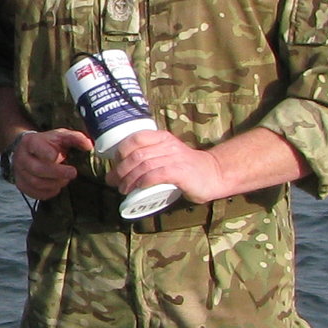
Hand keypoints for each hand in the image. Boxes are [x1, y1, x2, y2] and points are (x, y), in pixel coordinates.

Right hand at [8, 127, 91, 199]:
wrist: (28, 150)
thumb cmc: (48, 143)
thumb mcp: (61, 136)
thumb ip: (75, 138)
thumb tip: (89, 145)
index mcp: (31, 141)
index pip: (37, 148)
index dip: (49, 154)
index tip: (62, 157)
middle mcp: (21, 157)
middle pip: (38, 169)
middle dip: (58, 173)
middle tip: (73, 173)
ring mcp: (19, 172)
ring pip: (36, 183)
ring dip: (55, 184)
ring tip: (65, 180)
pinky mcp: (21, 184)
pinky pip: (35, 193)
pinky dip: (49, 192)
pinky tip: (56, 187)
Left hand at [107, 128, 228, 202]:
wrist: (213, 174)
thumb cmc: (185, 168)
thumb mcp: (165, 156)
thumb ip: (145, 160)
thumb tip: (114, 174)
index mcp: (162, 138)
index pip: (136, 138)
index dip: (121, 151)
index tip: (115, 165)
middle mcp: (168, 145)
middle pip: (136, 155)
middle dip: (121, 170)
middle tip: (115, 182)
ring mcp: (175, 158)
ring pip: (143, 166)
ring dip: (129, 179)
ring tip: (123, 189)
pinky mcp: (181, 172)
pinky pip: (156, 175)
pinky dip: (143, 182)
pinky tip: (137, 188)